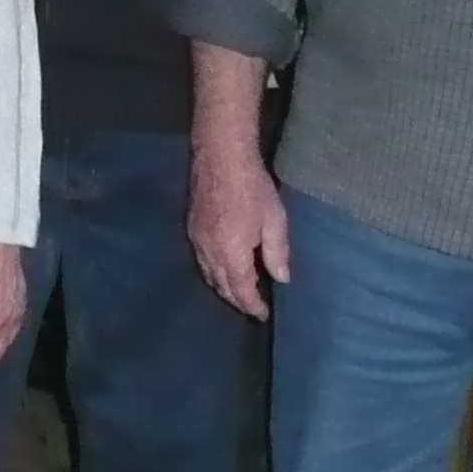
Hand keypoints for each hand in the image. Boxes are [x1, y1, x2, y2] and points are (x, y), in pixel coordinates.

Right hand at [189, 147, 288, 319]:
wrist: (220, 156)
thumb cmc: (252, 187)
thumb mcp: (274, 220)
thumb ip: (277, 253)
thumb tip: (281, 278)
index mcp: (231, 253)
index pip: (241, 290)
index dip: (253, 305)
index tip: (263, 315)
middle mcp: (209, 253)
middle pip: (221, 287)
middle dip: (237, 300)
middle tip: (252, 307)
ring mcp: (196, 241)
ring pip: (208, 275)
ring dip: (223, 288)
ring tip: (239, 293)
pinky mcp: (191, 229)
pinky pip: (201, 262)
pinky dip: (213, 273)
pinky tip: (222, 269)